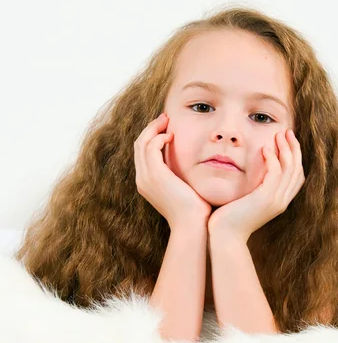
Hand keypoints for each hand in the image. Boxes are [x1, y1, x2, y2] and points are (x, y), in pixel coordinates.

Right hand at [134, 113, 211, 229]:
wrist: (192, 225)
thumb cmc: (194, 210)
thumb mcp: (183, 189)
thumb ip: (179, 175)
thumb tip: (188, 164)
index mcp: (147, 182)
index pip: (142, 153)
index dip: (151, 137)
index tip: (165, 128)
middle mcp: (142, 179)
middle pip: (139, 145)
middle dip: (150, 128)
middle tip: (165, 118)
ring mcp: (146, 177)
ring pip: (142, 143)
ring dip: (154, 129)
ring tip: (167, 121)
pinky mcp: (155, 175)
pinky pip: (151, 147)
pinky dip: (159, 137)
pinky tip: (172, 136)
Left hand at [207, 129, 305, 241]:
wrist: (224, 236)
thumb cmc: (229, 219)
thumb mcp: (245, 200)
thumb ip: (253, 187)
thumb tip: (249, 171)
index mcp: (279, 201)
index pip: (296, 176)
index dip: (295, 157)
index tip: (287, 140)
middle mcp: (282, 201)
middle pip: (297, 170)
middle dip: (293, 148)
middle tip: (287, 132)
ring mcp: (276, 201)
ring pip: (289, 169)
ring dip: (285, 149)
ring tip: (278, 134)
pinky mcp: (266, 199)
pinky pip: (275, 174)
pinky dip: (273, 160)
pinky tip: (265, 149)